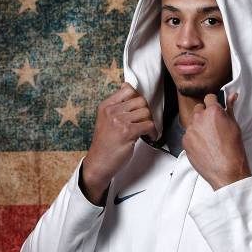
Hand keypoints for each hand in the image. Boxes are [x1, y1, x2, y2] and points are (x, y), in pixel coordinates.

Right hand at [82, 82, 157, 203]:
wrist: (99, 163)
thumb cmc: (105, 143)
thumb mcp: (106, 119)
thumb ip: (118, 106)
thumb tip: (129, 88)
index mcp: (106, 106)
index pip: (128, 89)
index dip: (138, 98)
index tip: (139, 108)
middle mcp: (111, 111)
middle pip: (141, 100)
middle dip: (146, 112)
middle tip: (144, 122)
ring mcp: (119, 121)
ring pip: (146, 112)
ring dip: (150, 122)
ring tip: (146, 131)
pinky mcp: (127, 132)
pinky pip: (149, 125)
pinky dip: (153, 132)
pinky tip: (149, 137)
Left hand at [182, 93, 251, 190]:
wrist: (226, 172)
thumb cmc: (233, 151)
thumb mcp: (235, 126)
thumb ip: (230, 109)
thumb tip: (231, 96)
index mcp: (213, 112)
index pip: (209, 97)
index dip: (214, 103)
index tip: (215, 108)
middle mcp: (199, 118)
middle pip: (199, 108)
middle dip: (205, 114)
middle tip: (214, 125)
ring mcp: (190, 130)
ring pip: (193, 122)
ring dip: (199, 126)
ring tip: (210, 138)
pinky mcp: (185, 141)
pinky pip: (188, 134)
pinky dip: (194, 138)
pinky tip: (204, 146)